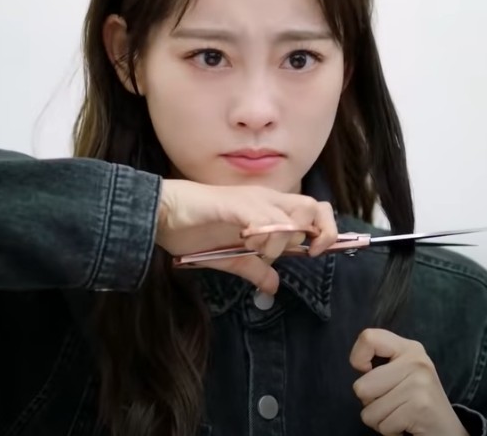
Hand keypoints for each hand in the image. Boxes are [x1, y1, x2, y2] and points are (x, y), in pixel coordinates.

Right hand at [156, 179, 337, 293]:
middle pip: (314, 206)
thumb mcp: (229, 258)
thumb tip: (274, 286)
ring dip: (286, 240)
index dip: (325, 231)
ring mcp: (251, 200)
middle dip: (321, 232)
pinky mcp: (234, 204)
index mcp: (267, 209)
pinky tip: (247, 243)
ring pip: (294, 214)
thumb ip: (254, 270)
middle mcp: (265, 199)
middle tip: (307, 253)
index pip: (313, 210)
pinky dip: (265, 236)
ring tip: (260, 251)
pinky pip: (264, 218)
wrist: (160, 212)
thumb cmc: (192, 230)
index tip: (315, 254)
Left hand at [350, 329, 467, 435]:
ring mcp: (419, 383)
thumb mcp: (403, 373)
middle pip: (361, 386)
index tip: (367, 372)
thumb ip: (381, 364)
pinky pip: (383, 425)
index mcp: (409, 348)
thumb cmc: (417, 402)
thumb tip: (358, 364)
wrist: (448, 430)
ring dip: (380, 420)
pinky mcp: (419, 407)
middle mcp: (416, 361)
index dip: (357, 358)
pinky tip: (407, 426)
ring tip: (400, 415)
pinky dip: (390, 432)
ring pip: (369, 411)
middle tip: (393, 404)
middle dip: (371, 403)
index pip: (368, 338)